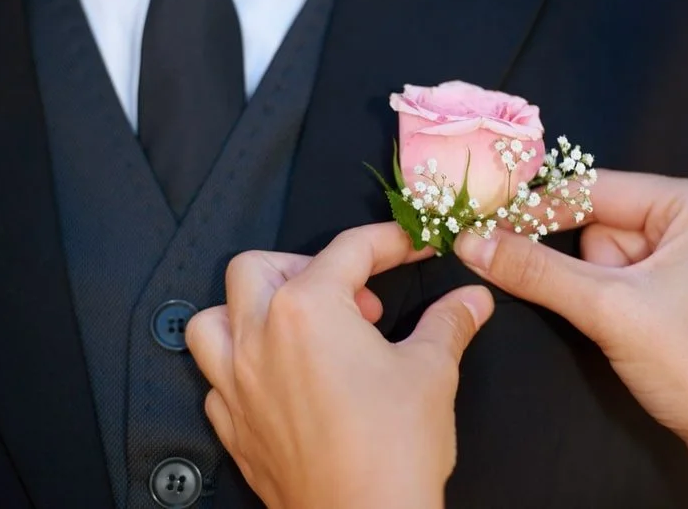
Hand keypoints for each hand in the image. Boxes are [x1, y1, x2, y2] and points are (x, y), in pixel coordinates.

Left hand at [186, 223, 493, 508]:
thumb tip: (473, 298)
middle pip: (258, 267)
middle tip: (352, 295)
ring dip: (250, 310)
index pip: (349, 250)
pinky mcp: (232, 425)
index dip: (389, 241)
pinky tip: (282, 378)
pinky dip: (243, 365)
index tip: (414, 245)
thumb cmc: (395, 447)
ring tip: (298, 326)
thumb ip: (448, 322)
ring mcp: (236, 383)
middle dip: (305, 265)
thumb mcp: (432, 370)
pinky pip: (217, 377)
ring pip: (214, 319)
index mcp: (307, 309)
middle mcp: (259, 337)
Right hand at [455, 171, 687, 508]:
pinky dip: (617, 306)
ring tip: (634, 331)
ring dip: (603, 295)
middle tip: (609, 310)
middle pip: (603, 225)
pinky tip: (640, 336)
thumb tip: (472, 240)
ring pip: (612, 259)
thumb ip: (536, 270)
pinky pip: (632, 281)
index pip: (597, 188)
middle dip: (591, 272)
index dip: (539, 212)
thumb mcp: (609, 310)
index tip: (485, 228)